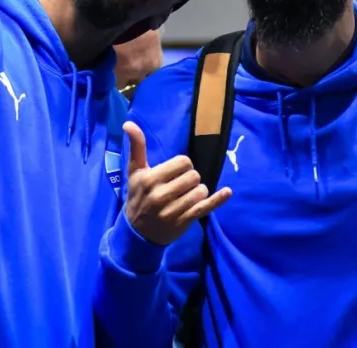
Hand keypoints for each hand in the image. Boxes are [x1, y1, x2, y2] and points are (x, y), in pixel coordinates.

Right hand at [122, 121, 231, 245]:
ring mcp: (173, 210)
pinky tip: (227, 192)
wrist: (137, 233)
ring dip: (198, 191)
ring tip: (187, 195)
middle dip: (191, 178)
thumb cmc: (137, 196)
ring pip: (201, 190)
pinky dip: (218, 199)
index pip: (183, 162)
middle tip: (180, 185)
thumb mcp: (134, 172)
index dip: (183, 165)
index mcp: (149, 179)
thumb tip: (129, 122)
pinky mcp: (184, 221)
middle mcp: (160, 195)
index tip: (175, 173)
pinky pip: (205, 207)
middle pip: (194, 175)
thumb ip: (136, 146)